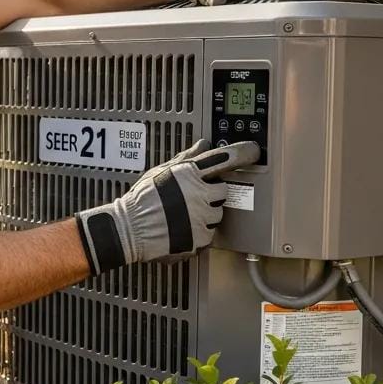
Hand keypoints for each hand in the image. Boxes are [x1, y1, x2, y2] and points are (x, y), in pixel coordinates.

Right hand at [75, 139, 259, 272]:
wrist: (130, 229)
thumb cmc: (141, 200)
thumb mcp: (161, 171)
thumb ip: (187, 158)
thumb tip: (203, 145)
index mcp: (189, 174)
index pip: (225, 159)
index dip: (243, 154)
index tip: (252, 151)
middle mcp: (199, 194)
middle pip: (223, 189)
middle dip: (212, 192)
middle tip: (194, 197)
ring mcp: (201, 216)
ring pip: (218, 213)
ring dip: (207, 213)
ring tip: (185, 214)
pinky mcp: (200, 238)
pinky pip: (210, 233)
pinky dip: (200, 232)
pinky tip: (184, 227)